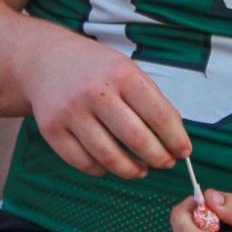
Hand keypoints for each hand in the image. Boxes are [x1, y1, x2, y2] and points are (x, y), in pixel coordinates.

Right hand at [24, 33, 190, 178]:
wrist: (47, 61)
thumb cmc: (96, 69)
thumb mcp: (128, 70)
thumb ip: (152, 102)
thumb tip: (176, 140)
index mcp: (121, 74)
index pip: (159, 115)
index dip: (176, 139)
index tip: (184, 151)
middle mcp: (95, 92)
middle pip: (136, 140)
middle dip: (158, 158)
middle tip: (165, 163)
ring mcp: (71, 112)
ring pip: (109, 158)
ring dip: (132, 170)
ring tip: (141, 170)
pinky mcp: (52, 130)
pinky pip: (84, 163)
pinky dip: (103, 170)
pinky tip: (111, 164)